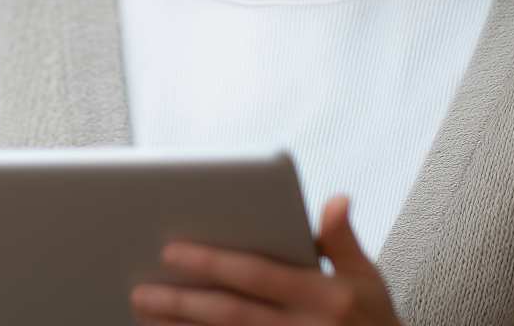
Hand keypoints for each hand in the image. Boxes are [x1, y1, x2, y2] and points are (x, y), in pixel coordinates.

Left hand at [131, 195, 401, 324]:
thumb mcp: (368, 278)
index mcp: (324, 296)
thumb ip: (342, 240)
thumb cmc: (372, 320)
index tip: (171, 253)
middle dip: (182, 302)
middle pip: (231, 314)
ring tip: (145, 315)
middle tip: (140, 291)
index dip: (213, 264)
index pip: (258, 276)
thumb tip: (335, 200)